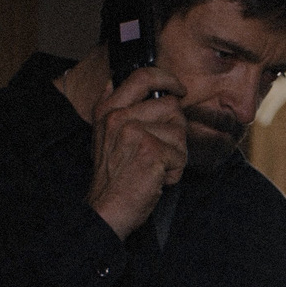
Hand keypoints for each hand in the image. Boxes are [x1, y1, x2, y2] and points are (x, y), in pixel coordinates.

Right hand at [87, 65, 185, 239]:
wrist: (107, 209)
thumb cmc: (113, 177)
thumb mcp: (104, 136)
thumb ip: (115, 108)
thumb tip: (121, 82)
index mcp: (108, 110)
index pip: (143, 77)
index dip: (167, 79)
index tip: (178, 89)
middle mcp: (119, 117)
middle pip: (171, 106)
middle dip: (175, 130)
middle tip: (161, 151)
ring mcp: (134, 132)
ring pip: (180, 130)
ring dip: (176, 153)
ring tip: (155, 166)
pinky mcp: (151, 151)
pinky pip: (181, 154)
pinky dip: (175, 171)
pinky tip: (157, 178)